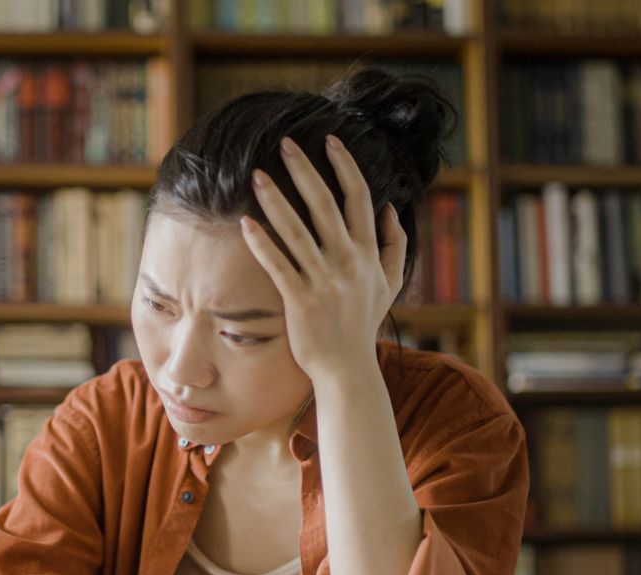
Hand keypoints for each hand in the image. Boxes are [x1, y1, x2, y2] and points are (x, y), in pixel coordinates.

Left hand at [240, 135, 406, 380]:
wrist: (347, 368)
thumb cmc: (362, 326)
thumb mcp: (389, 285)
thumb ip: (395, 246)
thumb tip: (391, 210)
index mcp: (368, 253)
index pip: (359, 198)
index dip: (345, 166)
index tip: (329, 141)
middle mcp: (348, 262)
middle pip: (326, 205)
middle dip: (306, 170)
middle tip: (285, 144)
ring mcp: (324, 281)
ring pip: (298, 231)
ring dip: (276, 200)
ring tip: (258, 175)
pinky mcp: (301, 300)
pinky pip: (279, 265)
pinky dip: (262, 243)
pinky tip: (245, 223)